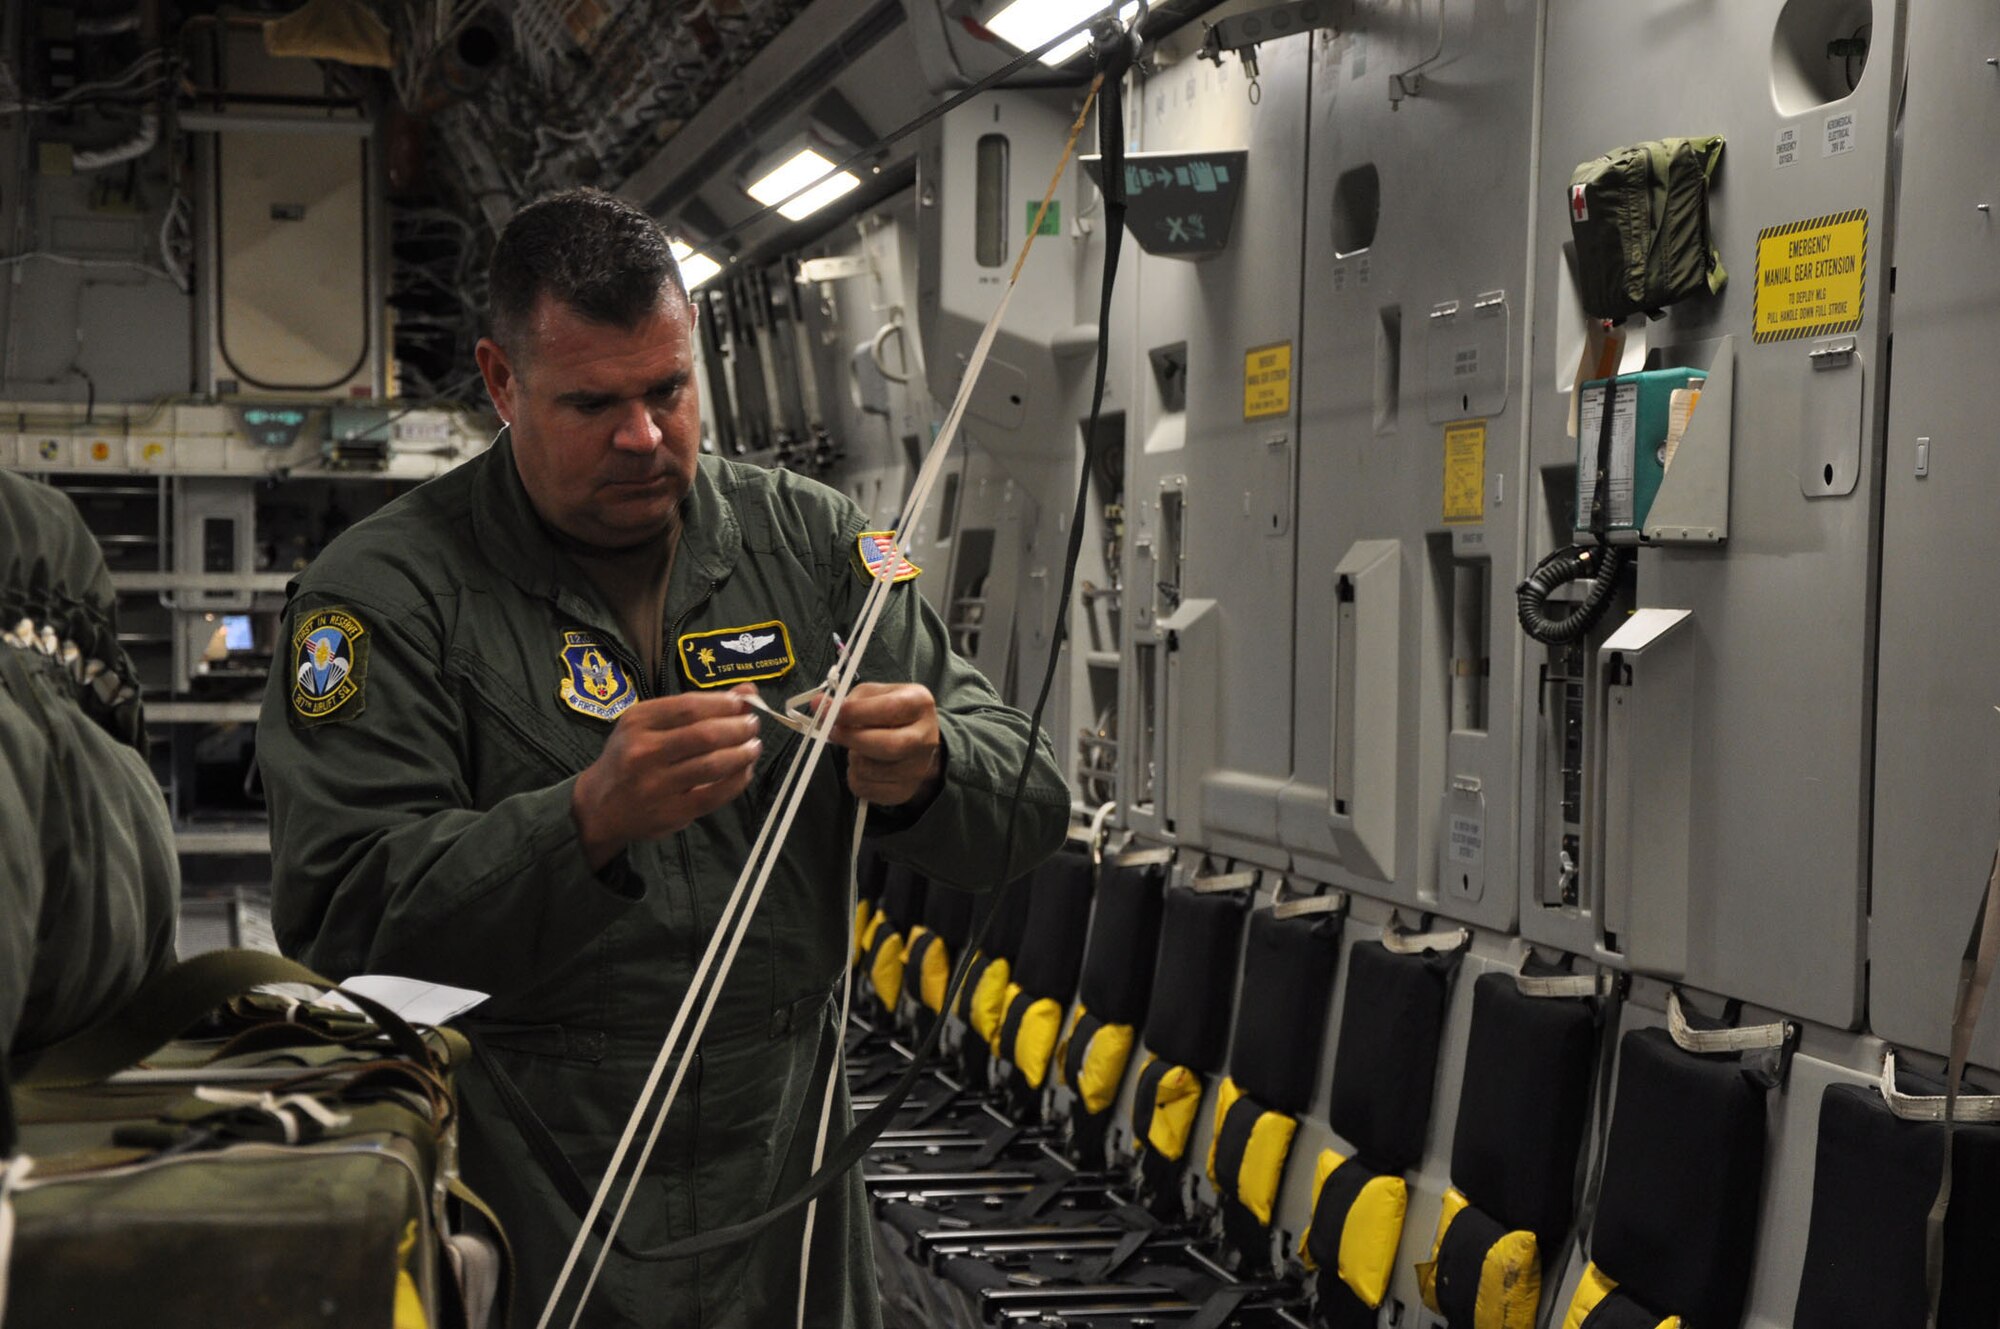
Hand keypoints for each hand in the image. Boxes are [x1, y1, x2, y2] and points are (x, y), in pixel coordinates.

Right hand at [571, 685, 760, 869]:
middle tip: (753, 725)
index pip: (690, 706)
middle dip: (739, 728)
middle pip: (705, 735)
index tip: (743, 704)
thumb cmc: (629, 756)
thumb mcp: (650, 724)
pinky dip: (737, 781)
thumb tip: (748, 690)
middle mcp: (644, 751)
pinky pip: (714, 794)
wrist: (599, 806)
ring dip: (742, 754)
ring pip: (713, 765)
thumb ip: (696, 707)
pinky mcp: (671, 812)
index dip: (724, 704)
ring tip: (753, 747)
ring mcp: (656, 784)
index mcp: (638, 721)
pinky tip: (745, 771)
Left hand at [828, 682, 942, 807]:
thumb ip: (846, 700)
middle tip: (834, 732)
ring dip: (852, 758)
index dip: (855, 712)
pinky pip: (866, 789)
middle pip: (887, 745)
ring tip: (855, 748)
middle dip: (852, 739)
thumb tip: (818, 705)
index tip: (831, 712)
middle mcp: (926, 737)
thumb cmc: (889, 714)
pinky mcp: (904, 790)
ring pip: (872, 770)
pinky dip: (854, 777)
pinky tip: (860, 765)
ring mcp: (918, 768)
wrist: (915, 741)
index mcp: (919, 704)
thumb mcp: (873, 695)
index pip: (889, 709)